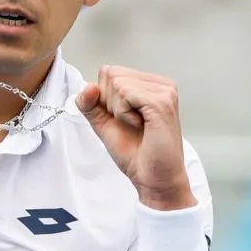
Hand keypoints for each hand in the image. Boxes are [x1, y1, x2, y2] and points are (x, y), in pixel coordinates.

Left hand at [75, 66, 196, 210]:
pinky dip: (124, 114)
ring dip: (119, 111)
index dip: (105, 99)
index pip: (109, 72)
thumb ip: (90, 105)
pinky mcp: (161, 101)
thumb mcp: (104, 124)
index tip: (123, 119)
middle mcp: (159, 84)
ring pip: (117, 83)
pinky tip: (141, 126)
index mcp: (149, 85)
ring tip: (138, 126)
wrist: (153, 178)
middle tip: (131, 124)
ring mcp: (163, 90)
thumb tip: (87, 86)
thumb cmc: (136, 155)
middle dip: (111, 104)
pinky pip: (125, 94)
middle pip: (111, 74)